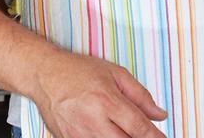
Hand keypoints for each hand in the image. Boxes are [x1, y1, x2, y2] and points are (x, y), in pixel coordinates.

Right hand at [31, 51, 166, 137]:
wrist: (44, 75)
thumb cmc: (77, 71)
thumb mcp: (115, 74)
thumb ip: (140, 96)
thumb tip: (159, 114)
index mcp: (107, 101)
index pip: (139, 128)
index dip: (155, 137)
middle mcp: (93, 121)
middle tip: (141, 134)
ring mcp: (79, 135)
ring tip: (121, 130)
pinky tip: (107, 132)